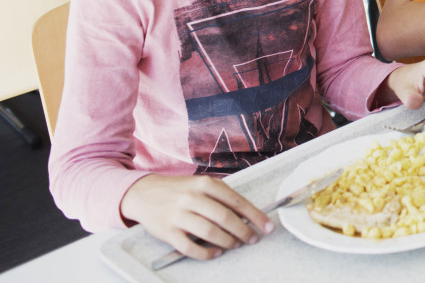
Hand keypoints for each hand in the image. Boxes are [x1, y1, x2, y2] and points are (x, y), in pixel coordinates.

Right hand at [119, 174, 272, 260]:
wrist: (144, 193)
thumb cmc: (179, 190)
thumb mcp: (201, 184)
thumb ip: (222, 196)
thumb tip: (247, 214)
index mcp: (205, 183)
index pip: (236, 201)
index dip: (255, 216)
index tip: (267, 226)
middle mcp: (192, 198)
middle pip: (225, 218)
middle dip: (243, 232)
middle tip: (252, 239)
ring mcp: (178, 215)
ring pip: (210, 233)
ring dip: (227, 242)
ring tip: (235, 245)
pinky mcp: (167, 232)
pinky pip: (190, 247)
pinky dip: (206, 253)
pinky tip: (215, 253)